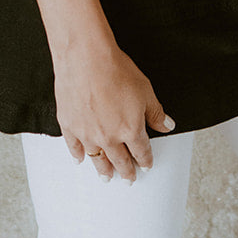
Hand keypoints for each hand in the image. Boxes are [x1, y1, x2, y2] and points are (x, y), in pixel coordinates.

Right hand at [54, 36, 174, 182]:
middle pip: (120, 160)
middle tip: (128, 179)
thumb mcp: (145, 90)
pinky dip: (77, 154)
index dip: (145, 160)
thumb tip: (167, 125)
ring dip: (103, 170)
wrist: (86, 58)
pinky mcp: (69, 125)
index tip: (146, 165)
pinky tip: (80, 159)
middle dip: (126, 171)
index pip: (141, 151)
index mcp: (130, 130)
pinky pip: (74, 146)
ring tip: (107, 177)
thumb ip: (156, 112)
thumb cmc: (116, 70)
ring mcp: (87, 134)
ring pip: (97, 159)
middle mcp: (109, 137)